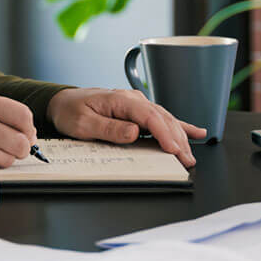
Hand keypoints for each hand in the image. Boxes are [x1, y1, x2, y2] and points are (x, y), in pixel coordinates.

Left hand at [47, 88, 206, 167]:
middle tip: (187, 160)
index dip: (164, 134)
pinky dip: (180, 126)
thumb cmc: (70, 111)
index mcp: (120, 100)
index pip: (149, 117)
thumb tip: (134, 132)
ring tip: (191, 155)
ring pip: (166, 120)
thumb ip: (109, 128)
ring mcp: (137, 105)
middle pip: (162, 119)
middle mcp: (132, 100)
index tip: (173, 149)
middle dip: (177, 140)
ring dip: (180, 137)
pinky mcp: (138, 112)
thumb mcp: (83, 123)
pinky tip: (197, 132)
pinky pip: (162, 119)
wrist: (62, 102)